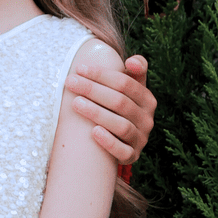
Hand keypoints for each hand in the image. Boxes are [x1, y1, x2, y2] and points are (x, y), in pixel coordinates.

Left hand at [65, 53, 155, 167]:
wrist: (121, 141)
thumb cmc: (119, 107)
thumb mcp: (129, 88)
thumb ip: (134, 70)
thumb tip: (131, 62)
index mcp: (147, 100)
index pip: (125, 83)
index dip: (102, 74)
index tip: (79, 68)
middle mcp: (147, 120)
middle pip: (120, 102)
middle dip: (93, 90)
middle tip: (70, 82)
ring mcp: (141, 139)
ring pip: (121, 125)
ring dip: (97, 113)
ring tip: (76, 103)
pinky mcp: (132, 156)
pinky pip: (123, 151)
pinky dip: (109, 142)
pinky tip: (93, 132)